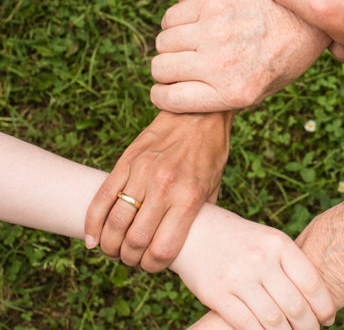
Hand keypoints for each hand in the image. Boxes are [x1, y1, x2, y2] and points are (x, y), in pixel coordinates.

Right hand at [84, 111, 231, 271]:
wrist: (198, 114)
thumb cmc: (210, 155)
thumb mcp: (213, 188)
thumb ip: (198, 217)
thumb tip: (184, 245)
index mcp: (189, 198)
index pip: (162, 249)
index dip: (153, 266)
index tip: (152, 266)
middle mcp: (164, 187)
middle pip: (135, 241)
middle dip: (130, 259)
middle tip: (132, 259)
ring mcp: (142, 173)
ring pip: (114, 222)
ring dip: (110, 245)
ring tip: (114, 250)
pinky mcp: (126, 162)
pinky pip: (102, 198)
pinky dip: (92, 223)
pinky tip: (93, 238)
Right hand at [150, 0, 329, 112]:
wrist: (305, 20)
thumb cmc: (283, 60)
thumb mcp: (260, 93)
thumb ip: (223, 99)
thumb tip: (184, 99)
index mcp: (232, 93)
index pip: (169, 99)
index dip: (162, 96)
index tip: (165, 91)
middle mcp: (220, 65)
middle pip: (160, 69)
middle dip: (165, 71)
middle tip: (180, 67)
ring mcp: (215, 32)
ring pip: (163, 42)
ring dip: (170, 46)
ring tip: (188, 46)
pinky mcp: (214, 5)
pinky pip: (171, 17)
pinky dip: (173, 24)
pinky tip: (191, 27)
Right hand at [170, 203, 335, 329]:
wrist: (194, 230)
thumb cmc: (239, 239)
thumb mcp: (267, 240)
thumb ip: (289, 264)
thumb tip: (317, 299)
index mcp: (278, 243)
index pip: (311, 282)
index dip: (324, 306)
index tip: (328, 318)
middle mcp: (260, 259)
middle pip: (295, 305)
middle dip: (308, 327)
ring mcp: (238, 277)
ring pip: (274, 320)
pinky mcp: (216, 294)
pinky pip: (246, 324)